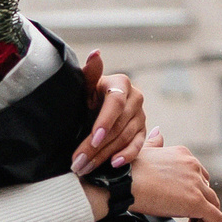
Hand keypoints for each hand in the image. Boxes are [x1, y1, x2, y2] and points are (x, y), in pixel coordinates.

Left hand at [72, 53, 147, 173]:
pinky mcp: (142, 131)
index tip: (93, 139)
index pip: (115, 103)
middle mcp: (135, 98)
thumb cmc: (89, 95)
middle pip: (118, 125)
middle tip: (79, 161)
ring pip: (125, 138)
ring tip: (86, 167)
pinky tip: (114, 164)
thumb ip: (90, 73)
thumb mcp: (86, 86)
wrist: (96, 106)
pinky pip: (138, 145)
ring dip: (105, 155)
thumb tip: (95, 54)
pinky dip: (127, 156)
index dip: (104, 122)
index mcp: (120, 83)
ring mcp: (141, 115)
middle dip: (97, 146)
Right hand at [126, 137, 221, 221]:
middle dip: (201, 208)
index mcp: (183, 155)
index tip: (184, 207)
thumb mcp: (142, 150)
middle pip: (207, 190)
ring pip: (213, 205)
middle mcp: (193, 166)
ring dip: (206, 221)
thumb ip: (155, 144)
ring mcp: (196, 184)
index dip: (194, 192)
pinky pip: (216, 218)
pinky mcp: (196, 202)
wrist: (122, 181)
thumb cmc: (125, 169)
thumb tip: (158, 133)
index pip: (198, 176)